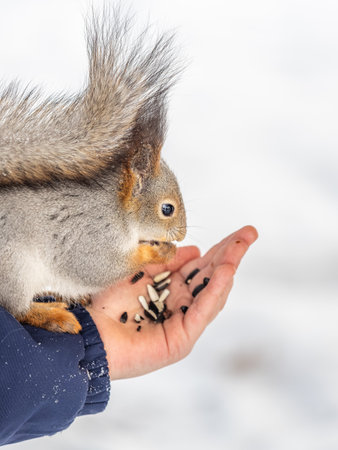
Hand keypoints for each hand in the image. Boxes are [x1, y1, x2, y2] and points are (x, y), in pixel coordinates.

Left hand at [87, 226, 257, 379]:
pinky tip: (227, 271)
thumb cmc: (109, 302)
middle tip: (250, 232)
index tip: (239, 232)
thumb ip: (167, 262)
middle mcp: (181, 305)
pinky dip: (216, 291)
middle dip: (232, 253)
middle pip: (213, 276)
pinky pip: (203, 312)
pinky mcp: (182, 339)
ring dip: (227, 268)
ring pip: (213, 293)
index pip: (202, 266)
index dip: (221, 248)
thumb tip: (194, 250)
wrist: (89, 331)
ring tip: (239, 246)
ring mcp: (184, 323)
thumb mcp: (141, 271)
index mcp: (172, 288)